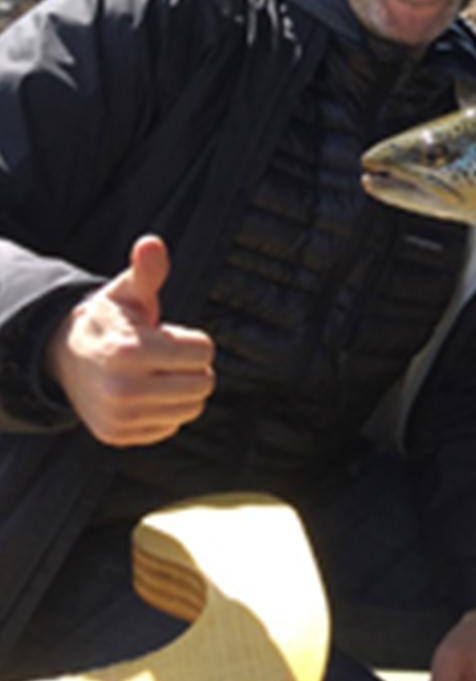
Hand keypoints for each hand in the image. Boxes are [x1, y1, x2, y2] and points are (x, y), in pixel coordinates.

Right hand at [46, 234, 215, 445]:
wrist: (67, 357)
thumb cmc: (111, 320)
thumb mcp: (128, 292)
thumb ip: (147, 271)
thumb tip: (152, 244)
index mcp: (129, 352)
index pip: (203, 352)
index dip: (193, 340)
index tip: (167, 334)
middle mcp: (123, 390)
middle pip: (203, 383)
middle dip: (192, 366)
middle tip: (165, 356)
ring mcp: (120, 418)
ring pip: (193, 408)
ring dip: (184, 388)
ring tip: (156, 373)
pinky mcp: (120, 436)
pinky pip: (173, 426)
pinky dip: (168, 410)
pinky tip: (146, 393)